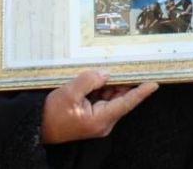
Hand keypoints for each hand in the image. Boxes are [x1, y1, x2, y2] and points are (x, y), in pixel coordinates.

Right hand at [41, 69, 157, 143]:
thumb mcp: (69, 93)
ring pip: (113, 97)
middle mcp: (104, 122)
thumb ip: (90, 80)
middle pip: (121, 98)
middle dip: (123, 82)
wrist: (38, 127)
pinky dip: (103, 89)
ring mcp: (100, 120)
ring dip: (111, 84)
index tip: (154, 83)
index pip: (127, 103)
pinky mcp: (94, 116)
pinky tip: (98, 79)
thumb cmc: (53, 114)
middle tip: (128, 65)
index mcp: (100, 119)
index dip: (141, 92)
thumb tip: (105, 74)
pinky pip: (104, 100)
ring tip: (105, 71)